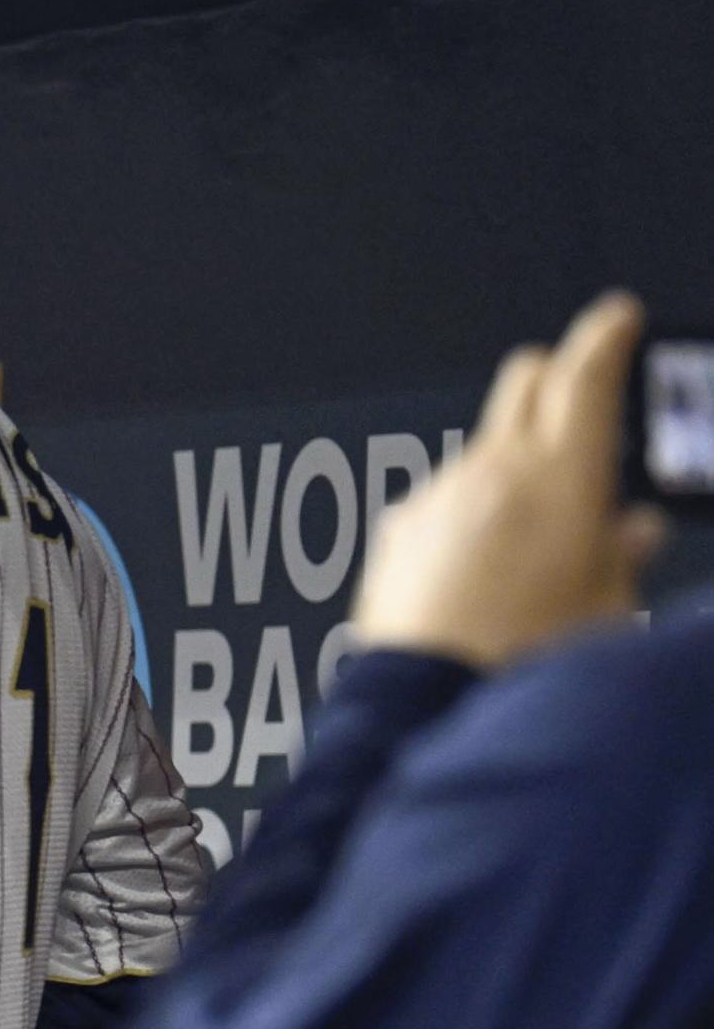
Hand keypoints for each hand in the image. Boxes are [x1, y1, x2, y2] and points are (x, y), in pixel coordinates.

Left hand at [351, 292, 664, 670]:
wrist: (426, 707)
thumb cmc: (523, 665)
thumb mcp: (606, 610)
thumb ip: (619, 555)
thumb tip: (631, 531)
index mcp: (562, 476)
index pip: (585, 374)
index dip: (604, 337)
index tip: (615, 320)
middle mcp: (493, 470)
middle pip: (524, 382)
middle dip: (554, 380)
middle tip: (578, 407)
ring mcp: (438, 496)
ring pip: (482, 449)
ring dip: (509, 468)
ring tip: (530, 538)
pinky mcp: (397, 531)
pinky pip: (441, 502)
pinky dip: (466, 516)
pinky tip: (476, 573)